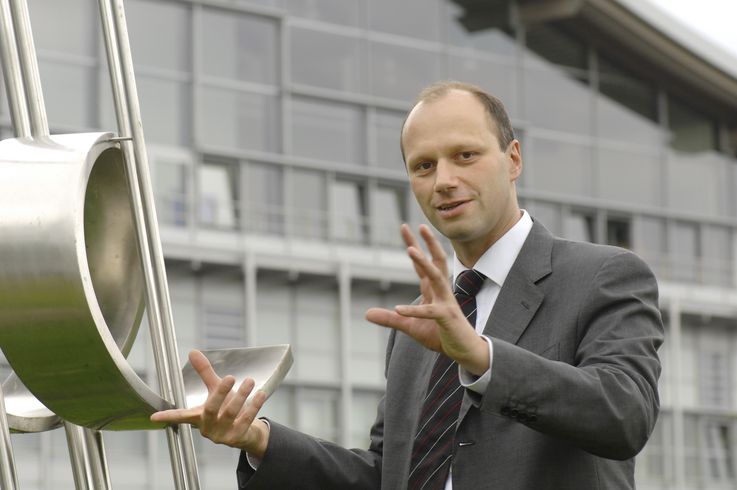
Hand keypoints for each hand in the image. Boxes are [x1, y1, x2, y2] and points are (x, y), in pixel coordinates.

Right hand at [150, 350, 269, 456]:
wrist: (248, 432)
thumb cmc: (227, 408)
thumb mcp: (215, 390)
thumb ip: (205, 373)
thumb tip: (192, 352)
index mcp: (199, 416)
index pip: (181, 416)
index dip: (168, 415)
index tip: (154, 417)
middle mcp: (208, 427)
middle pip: (211, 409)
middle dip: (220, 393)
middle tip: (230, 377)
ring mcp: (222, 435)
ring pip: (230, 413)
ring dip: (241, 396)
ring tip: (249, 381)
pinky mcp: (237, 438)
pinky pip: (246, 420)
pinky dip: (254, 406)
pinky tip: (260, 394)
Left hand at [365, 224, 488, 374]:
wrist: (464, 351)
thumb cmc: (440, 335)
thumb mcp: (410, 326)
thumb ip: (390, 319)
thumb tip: (367, 314)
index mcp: (433, 290)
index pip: (421, 264)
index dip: (413, 245)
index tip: (405, 228)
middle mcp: (441, 291)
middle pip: (435, 261)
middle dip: (427, 243)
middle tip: (418, 225)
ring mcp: (445, 303)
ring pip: (436, 277)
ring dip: (423, 263)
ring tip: (411, 249)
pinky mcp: (446, 318)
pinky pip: (429, 312)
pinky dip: (414, 310)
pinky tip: (398, 308)